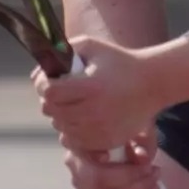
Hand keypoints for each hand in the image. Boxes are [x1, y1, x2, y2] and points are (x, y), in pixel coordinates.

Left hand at [34, 35, 164, 153]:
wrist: (152, 84)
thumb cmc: (119, 62)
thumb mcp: (91, 46)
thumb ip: (62, 53)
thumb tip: (36, 74)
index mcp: (91, 86)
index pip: (49, 92)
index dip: (42, 84)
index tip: (48, 79)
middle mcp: (95, 111)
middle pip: (51, 111)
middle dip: (50, 100)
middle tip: (60, 92)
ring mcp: (101, 130)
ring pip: (61, 127)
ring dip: (61, 115)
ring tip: (73, 103)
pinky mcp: (107, 142)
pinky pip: (75, 141)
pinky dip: (72, 130)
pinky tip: (81, 117)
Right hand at [61, 126, 164, 188]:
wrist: (121, 137)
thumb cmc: (127, 128)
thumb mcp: (138, 126)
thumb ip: (142, 139)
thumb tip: (142, 159)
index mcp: (79, 136)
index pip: (83, 147)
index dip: (96, 155)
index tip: (110, 155)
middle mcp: (72, 161)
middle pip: (97, 179)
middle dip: (131, 180)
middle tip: (154, 171)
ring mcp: (78, 182)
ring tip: (155, 182)